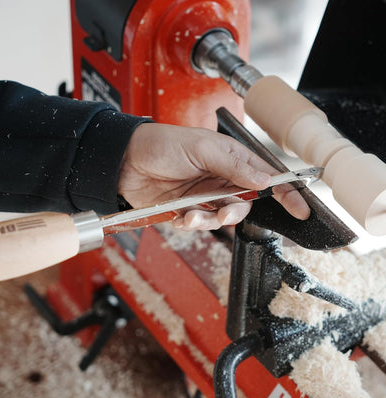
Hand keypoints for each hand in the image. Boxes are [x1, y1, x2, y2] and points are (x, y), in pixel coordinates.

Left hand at [118, 123, 309, 229]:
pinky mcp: (187, 206)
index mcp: (230, 157)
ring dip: (209, 220)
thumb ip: (234, 166)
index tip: (300, 208)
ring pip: (221, 216)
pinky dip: (192, 223)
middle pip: (244, 202)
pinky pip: (200, 222)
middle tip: (224, 213)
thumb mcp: (201, 148)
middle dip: (235, 212)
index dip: (285, 192)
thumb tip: (264, 179)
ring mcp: (203, 193)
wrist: (125, 161)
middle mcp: (220, 176)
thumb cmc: (161, 144)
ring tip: (191, 215)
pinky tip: (180, 215)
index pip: (266, 176)